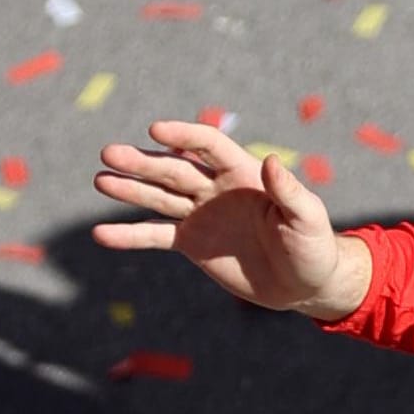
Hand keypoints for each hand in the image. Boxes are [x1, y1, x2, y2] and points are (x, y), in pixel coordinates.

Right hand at [93, 122, 371, 319]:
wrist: (304, 284)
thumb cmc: (313, 247)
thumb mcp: (307, 219)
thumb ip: (290, 191)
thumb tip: (271, 161)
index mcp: (243, 173)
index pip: (207, 145)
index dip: (183, 136)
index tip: (156, 130)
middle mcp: (216, 188)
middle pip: (174, 168)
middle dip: (143, 162)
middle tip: (109, 153)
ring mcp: (200, 214)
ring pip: (158, 197)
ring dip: (129, 189)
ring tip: (100, 180)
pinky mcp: (191, 243)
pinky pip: (155, 235)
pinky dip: (129, 236)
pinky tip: (101, 234)